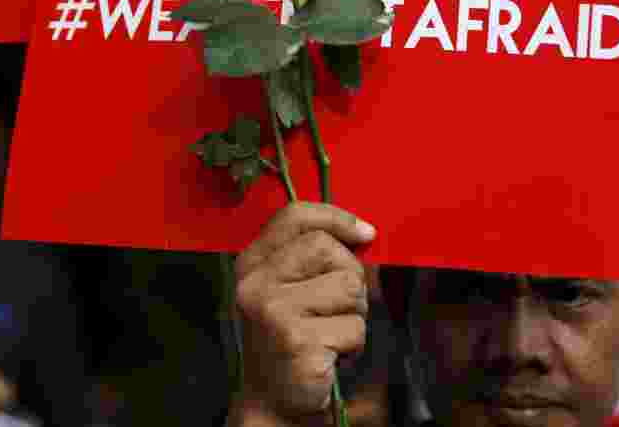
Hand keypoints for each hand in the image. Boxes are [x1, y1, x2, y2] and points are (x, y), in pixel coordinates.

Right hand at [231, 202, 376, 423]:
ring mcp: (273, 311)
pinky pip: (354, 327)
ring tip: (330, 333)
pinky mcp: (296, 340)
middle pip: (328, 248)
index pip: (295, 217)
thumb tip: (364, 234)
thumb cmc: (292, 340)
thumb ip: (318, 258)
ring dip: (354, 314)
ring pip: (349, 286)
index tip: (365, 233)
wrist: (273, 401)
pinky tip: (329, 355)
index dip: (336, 218)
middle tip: (336, 309)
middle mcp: (256, 283)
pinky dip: (353, 344)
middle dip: (350, 277)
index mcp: (253, 263)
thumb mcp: (294, 289)